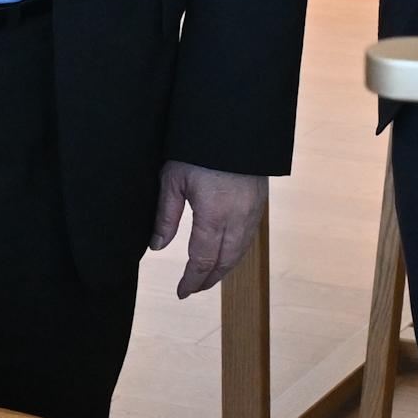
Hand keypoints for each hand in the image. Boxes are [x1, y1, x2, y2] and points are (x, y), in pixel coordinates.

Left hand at [151, 161, 268, 297]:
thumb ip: (166, 216)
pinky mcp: (259, 204)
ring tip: (208, 277)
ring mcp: (252, 212)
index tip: (181, 292)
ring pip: (239, 252)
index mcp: (213, 216)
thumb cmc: (198, 150)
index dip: (192, 280)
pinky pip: (249, 238)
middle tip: (193, 288)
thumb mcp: (173, 180)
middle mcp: (237, 219)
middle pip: (224, 262)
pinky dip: (236, 253)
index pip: (202, 260)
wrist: (234, 125)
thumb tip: (157, 246)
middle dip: (208, 279)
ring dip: (223, 268)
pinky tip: (226, 254)